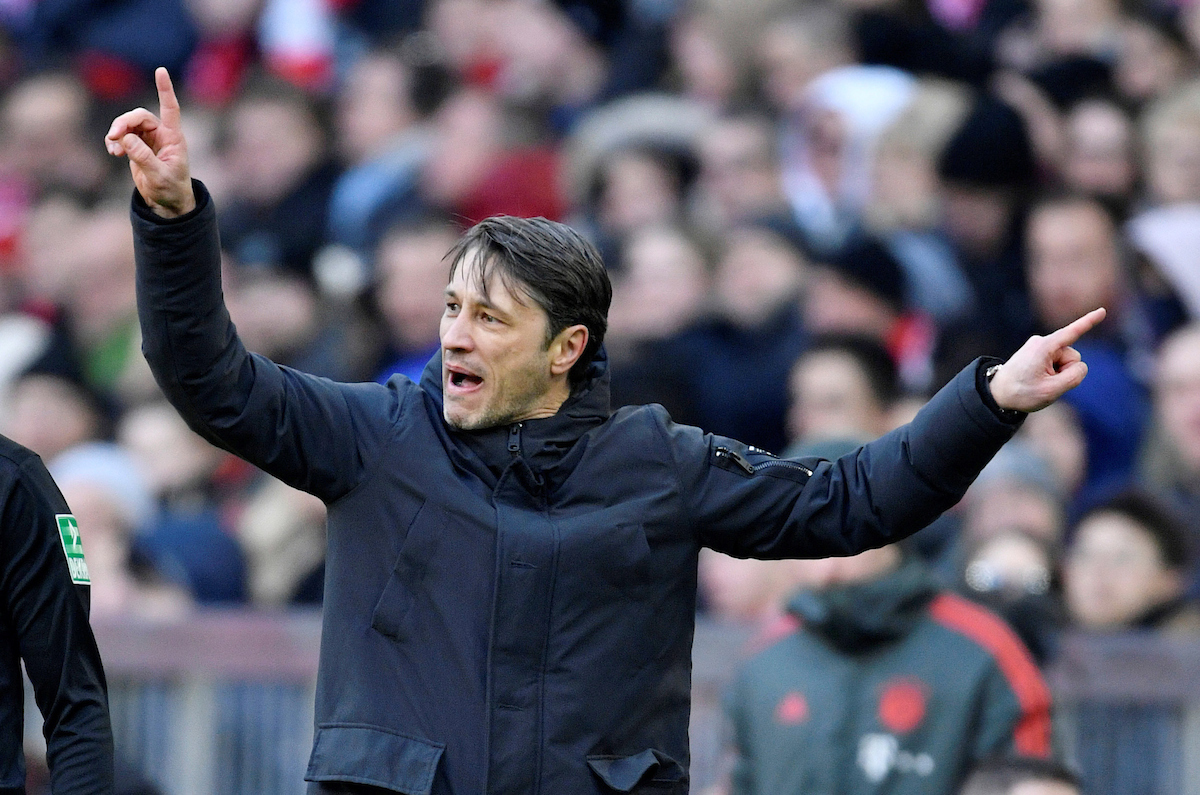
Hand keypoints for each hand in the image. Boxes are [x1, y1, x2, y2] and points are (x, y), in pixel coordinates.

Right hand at [105, 67, 194, 217]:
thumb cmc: (171, 189)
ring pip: (128, 124)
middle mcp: (161, 135)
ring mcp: (147, 139)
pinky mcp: (136, 147)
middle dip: (124, 123)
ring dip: (117, 132)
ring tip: (113, 149)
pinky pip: (121, 136)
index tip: (160, 70)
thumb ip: (143, 157)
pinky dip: (114, 141)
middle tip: (114, 136)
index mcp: (173, 138)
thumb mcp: (159, 176)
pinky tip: (113, 151)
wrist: (167, 202)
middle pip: (139, 116)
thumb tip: (125, 139)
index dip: (165, 90)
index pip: (170, 109)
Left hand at [989, 307, 1106, 412]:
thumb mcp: (1051, 390)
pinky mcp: (1038, 351)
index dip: (1089, 321)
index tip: (1103, 311)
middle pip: (1073, 357)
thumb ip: (1074, 377)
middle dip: (1065, 371)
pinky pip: (1057, 362)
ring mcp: (1039, 346)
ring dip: (1058, 373)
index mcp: (1044, 347)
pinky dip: (1053, 372)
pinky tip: (1039, 378)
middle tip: (1044, 383)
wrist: (997, 394)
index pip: (1072, 333)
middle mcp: (1042, 342)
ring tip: (1038, 381)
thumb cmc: (1022, 393)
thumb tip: (1079, 366)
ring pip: (1066, 361)